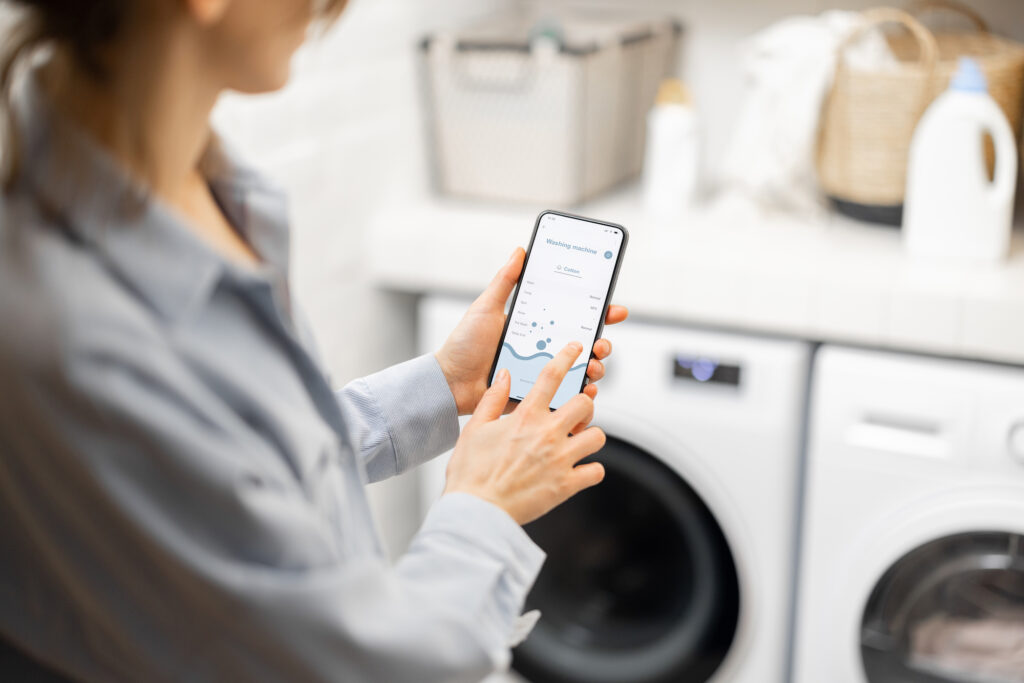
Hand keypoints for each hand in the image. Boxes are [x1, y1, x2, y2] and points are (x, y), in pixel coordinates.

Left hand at [435, 247, 628, 414]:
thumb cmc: (465, 345)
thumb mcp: (486, 308)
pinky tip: (585, 388)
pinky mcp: (538, 394)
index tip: (614, 309)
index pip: (574, 316)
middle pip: (585, 343)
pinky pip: (567, 395)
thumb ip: (505, 281)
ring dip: (597, 366)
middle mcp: (543, 348)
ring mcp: (542, 372)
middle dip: (603, 341)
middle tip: (601, 342)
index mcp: (535, 326)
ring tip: (594, 365)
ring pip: (582, 369)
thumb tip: (520, 251)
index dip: (599, 312)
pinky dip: (582, 392)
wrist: (451, 382)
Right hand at [444, 342, 606, 524]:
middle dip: (585, 404)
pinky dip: (590, 470)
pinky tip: (580, 471)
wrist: (475, 510)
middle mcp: (547, 433)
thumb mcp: (475, 428)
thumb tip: (506, 374)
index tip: (576, 350)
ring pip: (598, 436)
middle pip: (586, 403)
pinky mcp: (566, 485)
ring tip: (579, 443)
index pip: (551, 377)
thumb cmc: (471, 472)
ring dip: (590, 438)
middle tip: (576, 413)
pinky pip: (596, 471)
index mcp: (525, 417)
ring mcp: (560, 459)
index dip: (567, 357)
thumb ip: (493, 398)